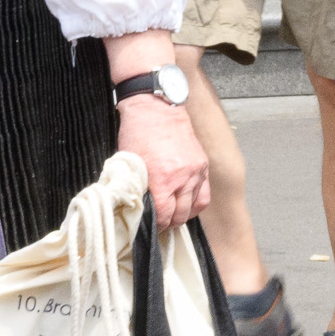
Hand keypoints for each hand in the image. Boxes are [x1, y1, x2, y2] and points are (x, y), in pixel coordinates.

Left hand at [120, 95, 210, 224]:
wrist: (156, 107)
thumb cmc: (138, 133)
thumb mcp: (129, 164)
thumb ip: (137, 188)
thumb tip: (138, 208)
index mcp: (162, 179)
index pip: (164, 215)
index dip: (157, 226)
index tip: (151, 228)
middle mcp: (183, 177)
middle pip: (181, 214)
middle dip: (170, 223)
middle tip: (161, 225)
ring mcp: (196, 171)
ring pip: (196, 206)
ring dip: (184, 215)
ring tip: (174, 216)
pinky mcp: (202, 164)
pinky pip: (205, 193)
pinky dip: (197, 203)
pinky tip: (187, 204)